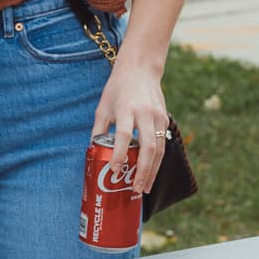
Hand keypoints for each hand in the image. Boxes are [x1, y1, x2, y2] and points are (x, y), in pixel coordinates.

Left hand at [91, 60, 168, 193]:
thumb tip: (94, 152)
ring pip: (159, 149)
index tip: (114, 170)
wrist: (141, 69)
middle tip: (136, 190)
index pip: (124, 135)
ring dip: (153, 171)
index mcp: (125, 108)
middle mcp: (144, 113)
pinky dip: (157, 160)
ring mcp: (157, 116)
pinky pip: (162, 143)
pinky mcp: (164, 119)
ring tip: (145, 187)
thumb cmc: (117, 88)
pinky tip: (150, 172)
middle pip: (148, 147)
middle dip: (143, 171)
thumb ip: (99, 129)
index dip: (120, 154)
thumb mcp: (103, 106)